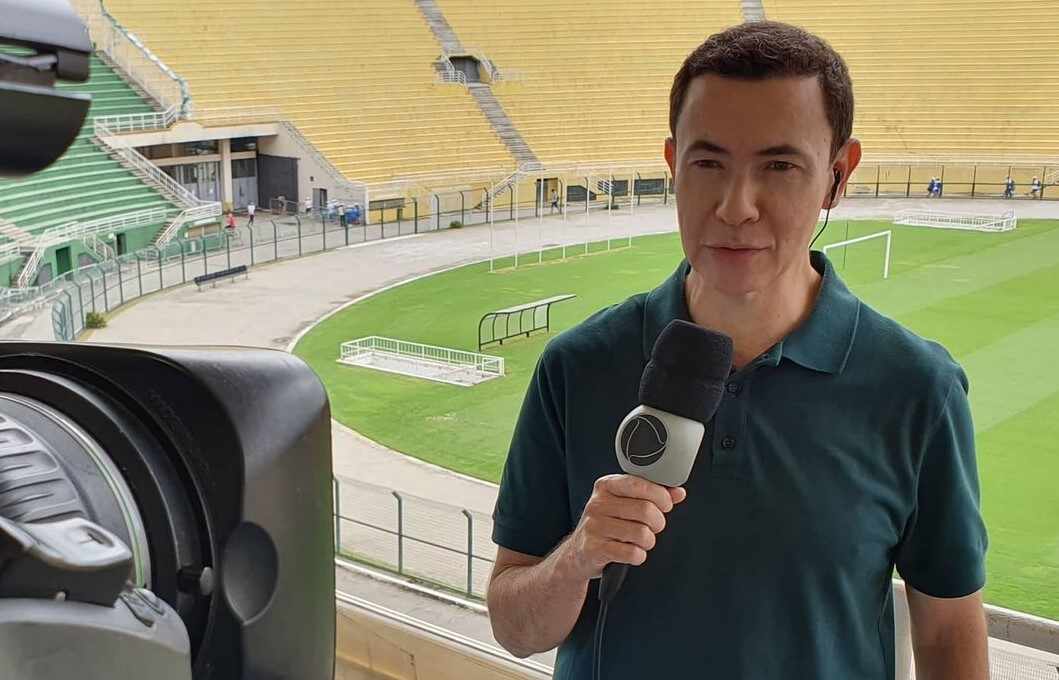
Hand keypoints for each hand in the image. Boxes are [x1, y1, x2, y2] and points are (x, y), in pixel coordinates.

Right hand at [559, 474, 685, 580]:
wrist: (578, 553)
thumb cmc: (607, 524)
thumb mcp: (624, 503)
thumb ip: (652, 495)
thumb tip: (678, 492)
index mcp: (606, 486)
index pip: (639, 484)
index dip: (660, 496)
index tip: (665, 505)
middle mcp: (597, 504)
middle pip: (645, 510)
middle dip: (658, 522)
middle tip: (654, 527)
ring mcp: (594, 527)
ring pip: (641, 533)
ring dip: (648, 541)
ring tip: (642, 541)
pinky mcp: (594, 549)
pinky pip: (631, 553)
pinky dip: (638, 555)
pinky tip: (631, 552)